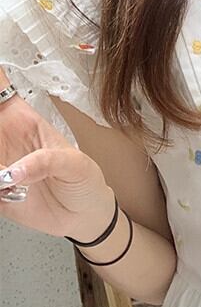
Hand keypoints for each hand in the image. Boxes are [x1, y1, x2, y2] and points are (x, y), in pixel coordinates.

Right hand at [0, 97, 111, 239]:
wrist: (85, 215)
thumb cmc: (85, 181)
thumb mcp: (75, 164)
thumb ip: (46, 162)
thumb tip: (14, 171)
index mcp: (26, 122)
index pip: (1, 91)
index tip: (1, 107)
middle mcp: (6, 141)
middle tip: (4, 161)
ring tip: (7, 179)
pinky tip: (5, 191)